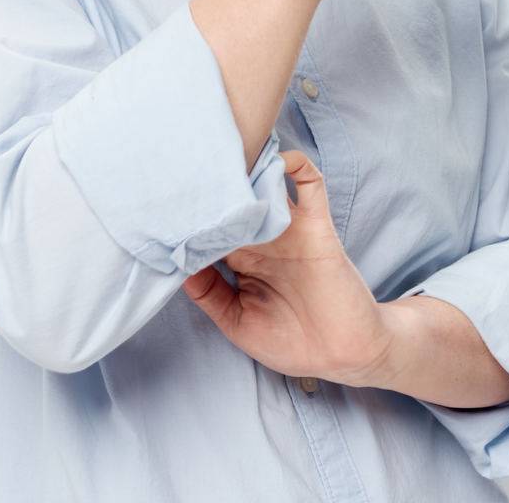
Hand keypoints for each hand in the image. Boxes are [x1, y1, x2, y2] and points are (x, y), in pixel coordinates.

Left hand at [181, 150, 398, 387]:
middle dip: (211, 185)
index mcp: (241, 260)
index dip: (190, 217)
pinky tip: (276, 158)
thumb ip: (210, 295)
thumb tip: (178, 264)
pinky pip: (310, 185)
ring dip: (246, 166)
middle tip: (185, 167)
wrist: (344, 354)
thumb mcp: (238, 323)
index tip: (164, 205)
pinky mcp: (316, 226)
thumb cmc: (292, 343)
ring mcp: (289, 229)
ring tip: (222, 153)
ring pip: (265, 183)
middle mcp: (262, 239)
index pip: (210, 227)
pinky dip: (295, 165)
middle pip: (232, 200)